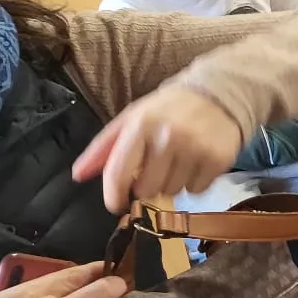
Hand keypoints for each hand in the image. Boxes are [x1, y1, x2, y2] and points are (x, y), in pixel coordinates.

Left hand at [72, 87, 245, 213]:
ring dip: (172, 183)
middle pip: (146, 190)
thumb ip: (104, 147)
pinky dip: (194, 183)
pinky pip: (196, 191)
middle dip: (148, 184)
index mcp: (141, 124)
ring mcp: (195, 149)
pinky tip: (196, 163)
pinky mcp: (218, 160)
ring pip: (172, 192)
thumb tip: (78, 175)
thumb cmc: (169, 109)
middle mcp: (168, 137)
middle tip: (156, 167)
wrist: (219, 93)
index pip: (118, 172)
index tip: (115, 204)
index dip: (113, 195)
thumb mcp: (133, 119)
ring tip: (178, 161)